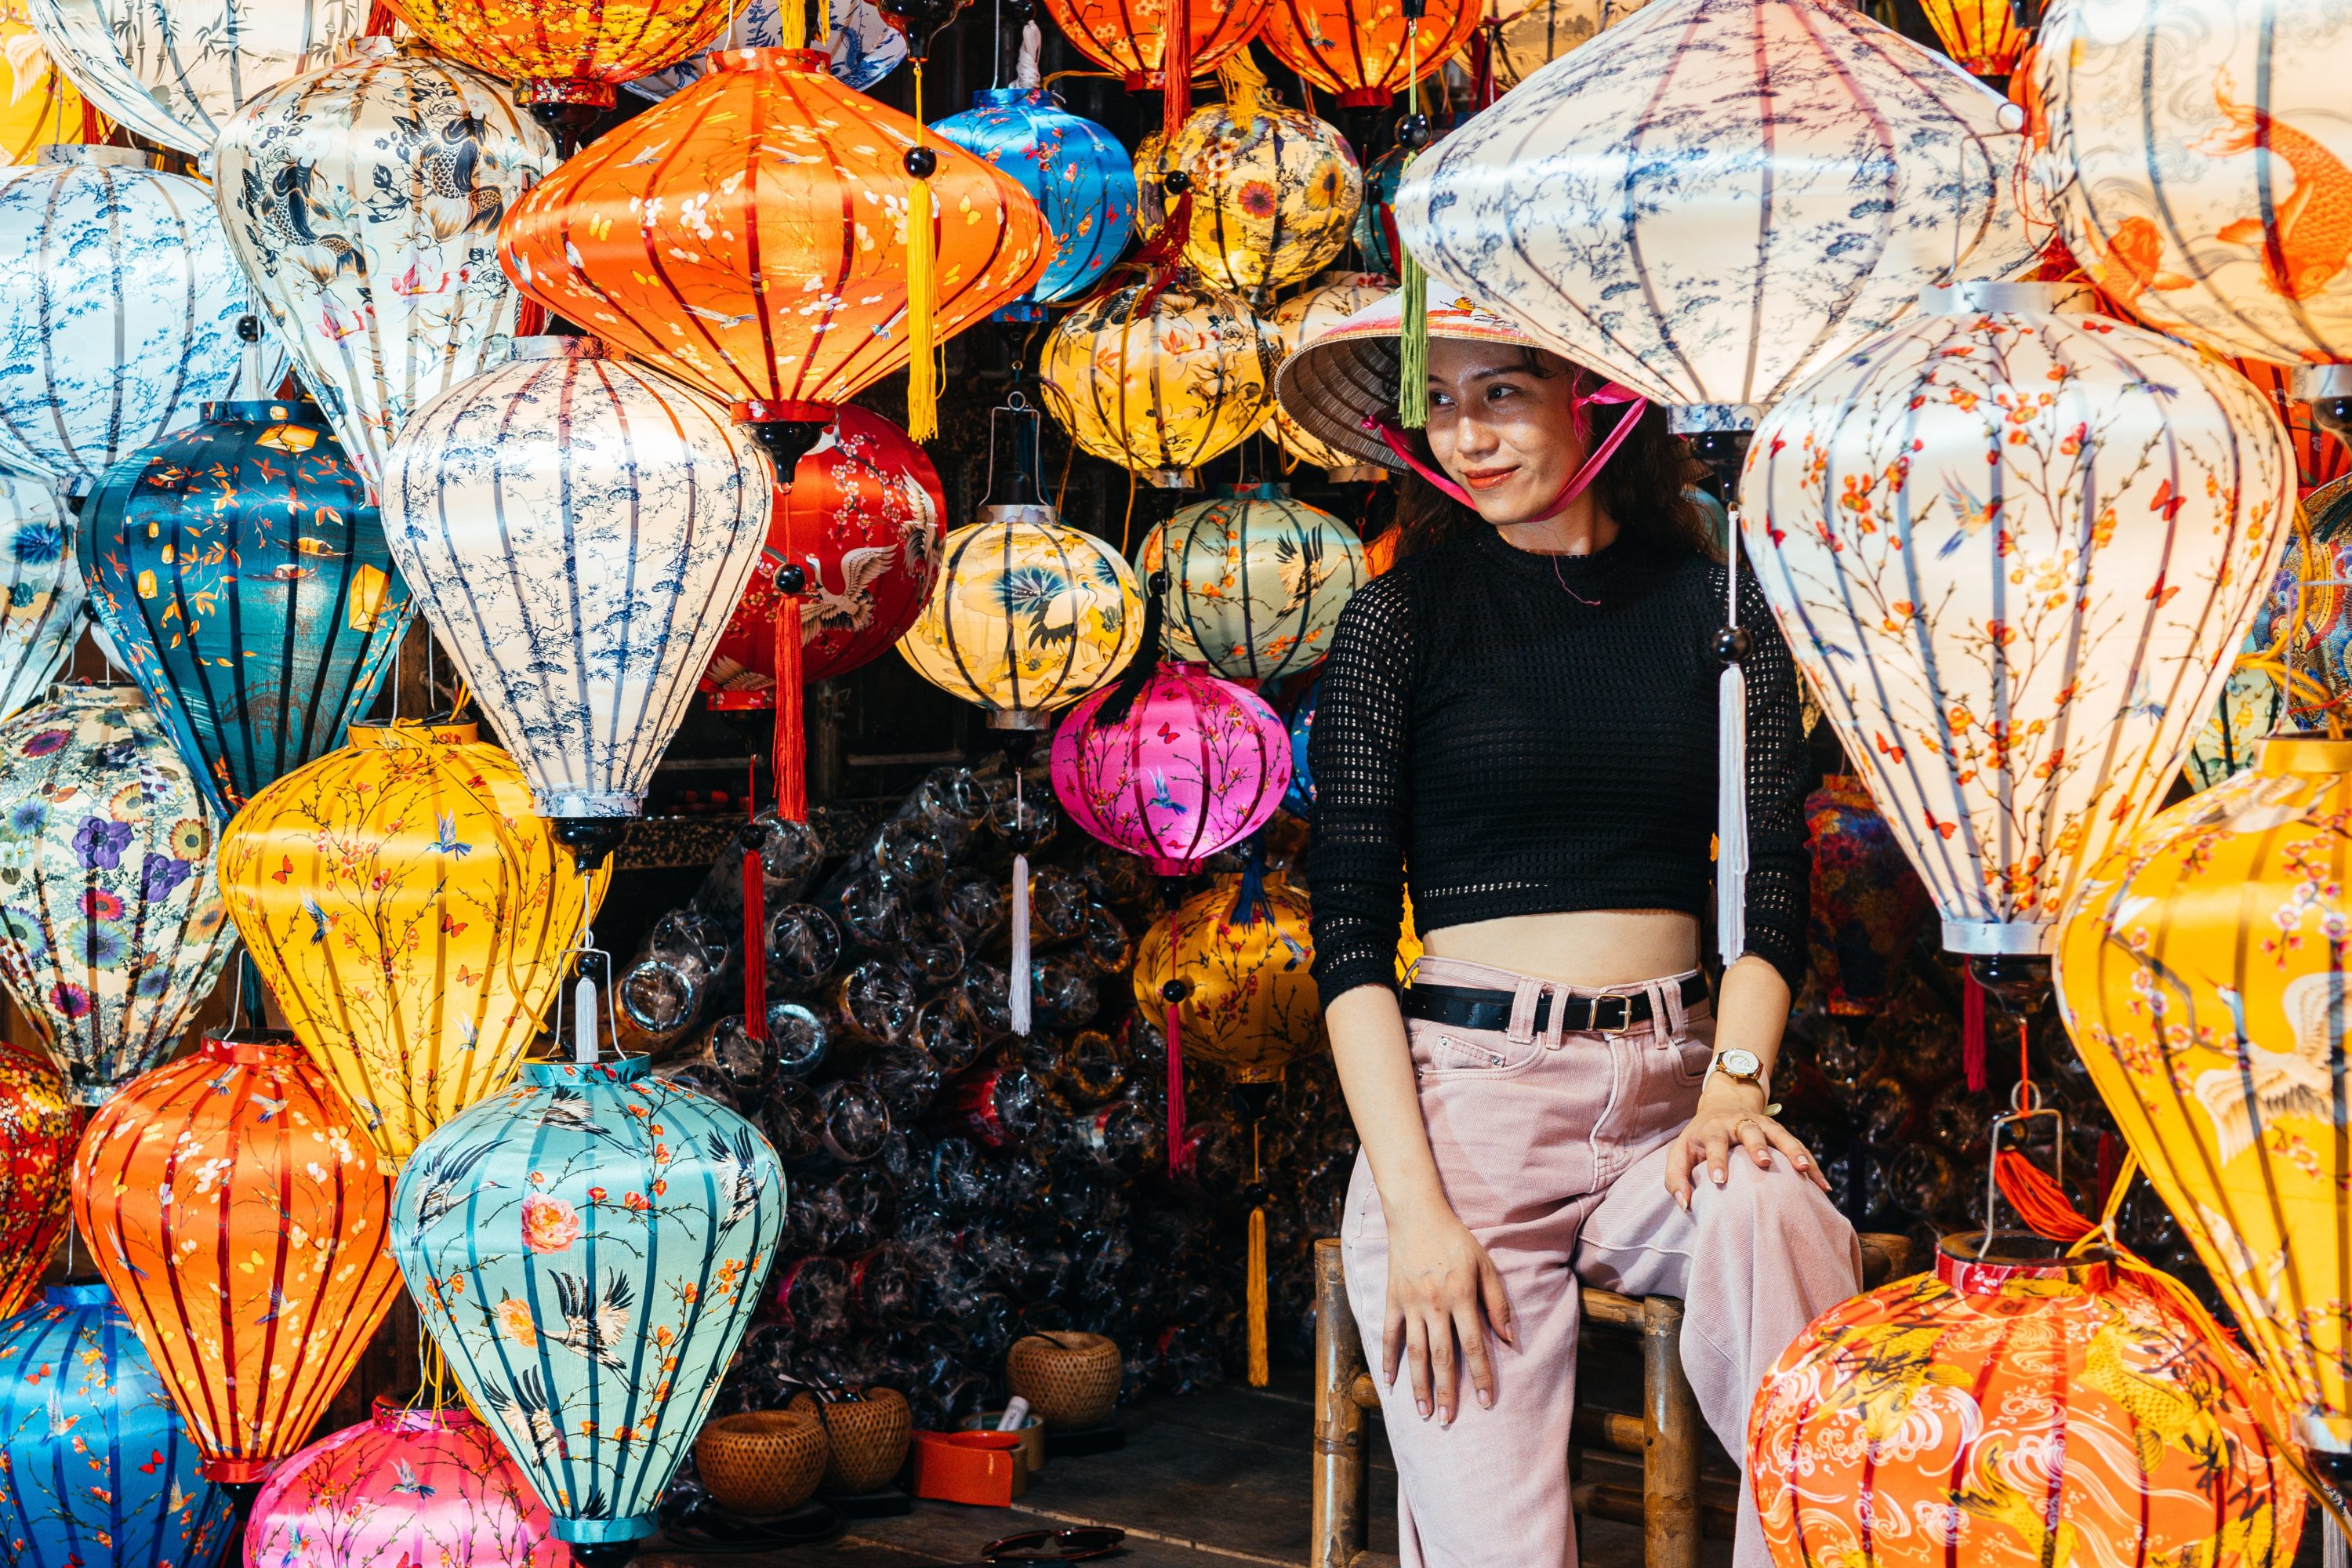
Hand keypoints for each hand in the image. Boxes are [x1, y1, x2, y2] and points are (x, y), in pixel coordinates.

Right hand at [1381, 1200, 1513, 1425]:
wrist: (1417, 1214)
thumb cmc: (1456, 1240)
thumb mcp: (1485, 1265)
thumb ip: (1497, 1302)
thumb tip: (1509, 1339)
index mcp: (1461, 1297)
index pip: (1474, 1346)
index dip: (1480, 1376)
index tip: (1485, 1402)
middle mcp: (1435, 1304)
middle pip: (1442, 1356)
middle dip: (1447, 1391)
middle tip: (1448, 1420)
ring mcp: (1410, 1303)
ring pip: (1416, 1351)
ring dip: (1419, 1384)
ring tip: (1423, 1411)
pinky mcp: (1392, 1299)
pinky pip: (1389, 1334)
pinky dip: (1388, 1359)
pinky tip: (1390, 1382)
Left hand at [1663, 1077, 1829, 1208]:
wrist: (1722, 1106)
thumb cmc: (1698, 1140)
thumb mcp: (1680, 1153)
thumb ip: (1675, 1178)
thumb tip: (1684, 1204)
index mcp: (1713, 1129)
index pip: (1714, 1143)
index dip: (1717, 1160)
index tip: (1719, 1180)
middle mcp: (1739, 1123)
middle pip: (1750, 1131)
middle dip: (1756, 1146)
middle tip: (1763, 1163)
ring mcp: (1763, 1125)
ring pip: (1779, 1135)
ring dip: (1791, 1150)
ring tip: (1801, 1169)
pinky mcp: (1779, 1132)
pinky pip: (1798, 1148)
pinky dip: (1810, 1164)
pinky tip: (1822, 1185)